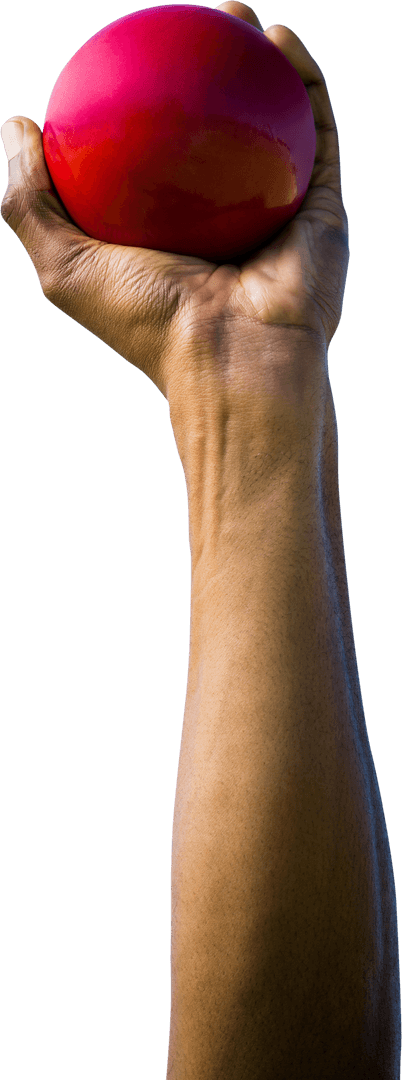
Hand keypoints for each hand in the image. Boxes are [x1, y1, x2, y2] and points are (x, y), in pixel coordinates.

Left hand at [1, 3, 348, 410]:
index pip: (155, 160)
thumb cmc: (148, 320)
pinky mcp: (323, 207)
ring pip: (272, 124)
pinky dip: (305, 81)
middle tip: (183, 26)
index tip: (125, 60)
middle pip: (215, 134)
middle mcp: (227, 222)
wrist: (235, 362)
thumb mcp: (66, 265)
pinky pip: (318, 131)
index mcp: (173, 236)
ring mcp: (279, 214)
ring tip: (234, 13)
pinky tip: (280, 37)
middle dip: (205, 74)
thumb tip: (16, 127)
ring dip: (260, 62)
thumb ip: (32, 201)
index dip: (142, 106)